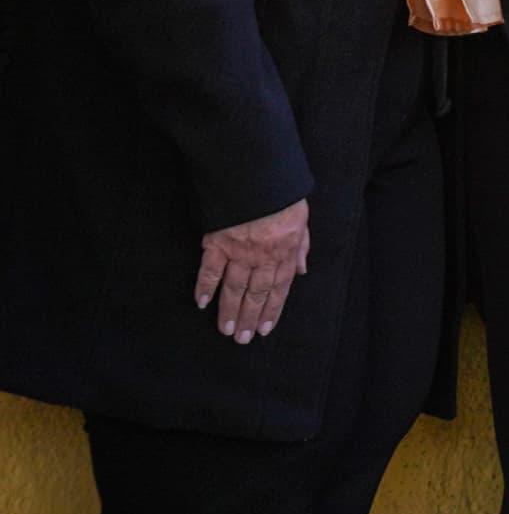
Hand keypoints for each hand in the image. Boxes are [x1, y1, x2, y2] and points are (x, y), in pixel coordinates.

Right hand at [193, 200, 309, 342]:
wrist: (258, 174)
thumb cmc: (282, 195)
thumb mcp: (302, 219)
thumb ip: (302, 248)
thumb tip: (302, 271)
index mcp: (286, 251)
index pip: (280, 288)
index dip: (272, 311)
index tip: (264, 329)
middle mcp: (263, 256)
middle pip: (256, 293)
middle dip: (249, 318)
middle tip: (241, 339)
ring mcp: (239, 250)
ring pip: (234, 288)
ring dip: (229, 311)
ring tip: (225, 330)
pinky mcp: (217, 242)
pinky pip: (210, 270)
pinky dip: (205, 287)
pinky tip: (202, 304)